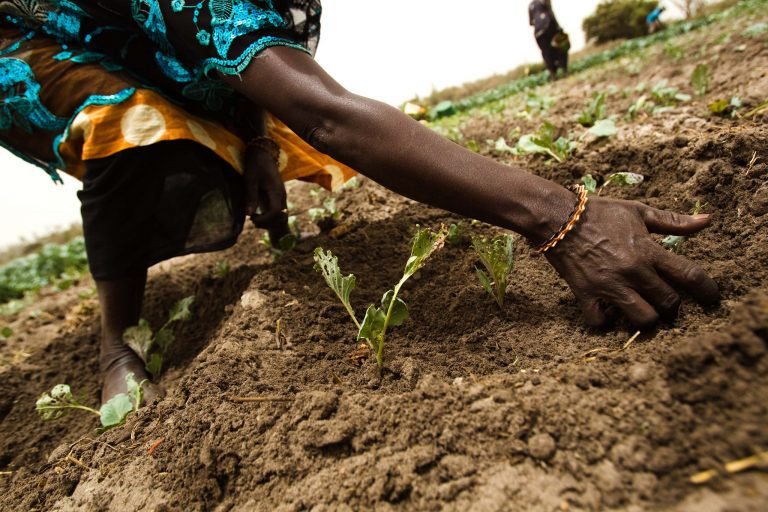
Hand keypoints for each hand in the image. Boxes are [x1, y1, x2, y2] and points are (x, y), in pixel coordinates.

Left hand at [244, 145, 288, 238]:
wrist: (263, 152)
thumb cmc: (255, 164)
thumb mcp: (250, 180)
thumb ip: (251, 197)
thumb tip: (248, 214)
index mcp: (276, 191)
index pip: (275, 212)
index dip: (265, 219)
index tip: (251, 218)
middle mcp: (282, 195)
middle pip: (280, 216)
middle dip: (267, 223)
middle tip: (252, 220)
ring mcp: (281, 195)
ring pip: (281, 214)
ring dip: (270, 220)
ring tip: (255, 218)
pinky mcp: (278, 194)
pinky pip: (279, 210)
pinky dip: (271, 215)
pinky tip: (259, 213)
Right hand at [544, 197, 718, 327]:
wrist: (559, 219)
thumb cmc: (599, 213)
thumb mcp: (638, 212)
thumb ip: (673, 221)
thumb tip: (706, 221)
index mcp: (647, 251)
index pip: (689, 275)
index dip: (707, 290)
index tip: (712, 298)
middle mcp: (632, 271)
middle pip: (669, 302)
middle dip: (674, 306)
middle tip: (669, 303)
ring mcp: (609, 286)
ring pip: (642, 318)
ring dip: (648, 318)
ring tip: (644, 311)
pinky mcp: (586, 294)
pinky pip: (601, 322)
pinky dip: (607, 322)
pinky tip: (609, 313)